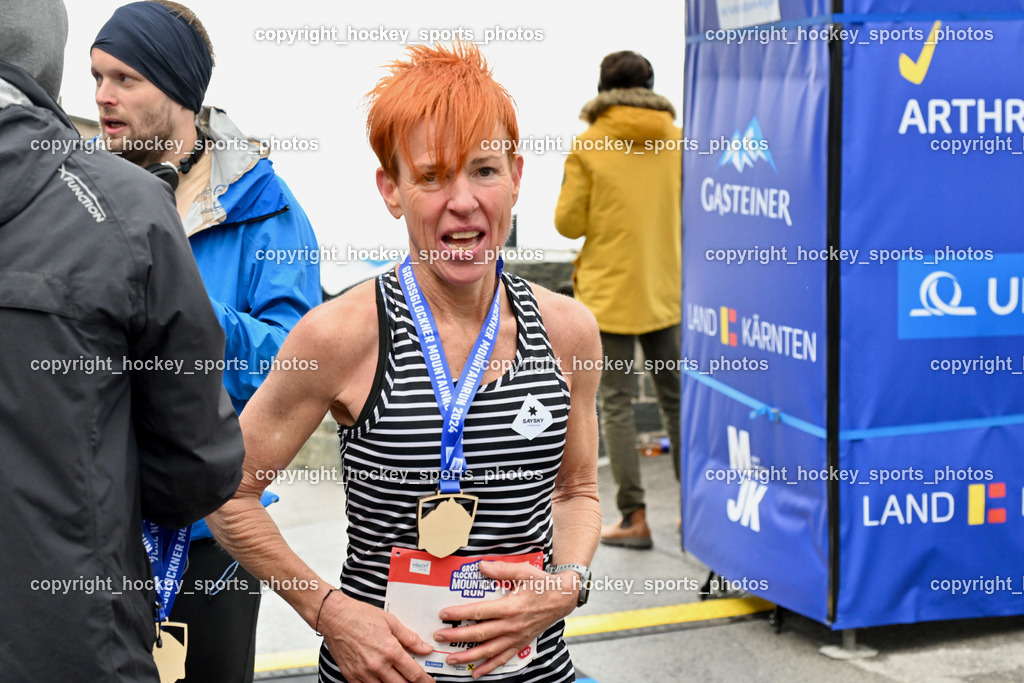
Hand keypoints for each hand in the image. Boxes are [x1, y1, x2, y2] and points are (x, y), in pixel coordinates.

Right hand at [319, 592, 434, 681]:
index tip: (430, 682)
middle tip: (416, 681)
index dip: (425, 681)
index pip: (414, 674)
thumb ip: (410, 638)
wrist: (334, 617)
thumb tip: (425, 648)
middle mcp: (378, 665)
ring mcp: (363, 673)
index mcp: (390, 651)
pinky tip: (380, 680)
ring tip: (398, 679)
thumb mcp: (391, 622)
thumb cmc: (360, 616)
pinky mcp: (351, 676)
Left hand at [433, 560, 577, 678]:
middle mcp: (512, 625)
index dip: (460, 614)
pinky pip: (503, 659)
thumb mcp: (523, 571)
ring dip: (468, 657)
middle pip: (479, 634)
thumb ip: (501, 569)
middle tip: (439, 637)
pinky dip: (489, 667)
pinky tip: (476, 673)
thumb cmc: (541, 584)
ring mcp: (516, 637)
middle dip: (457, 636)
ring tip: (450, 659)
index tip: (444, 614)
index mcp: (510, 607)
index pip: (479, 612)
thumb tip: (481, 566)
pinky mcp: (520, 643)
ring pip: (488, 651)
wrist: (562, 598)